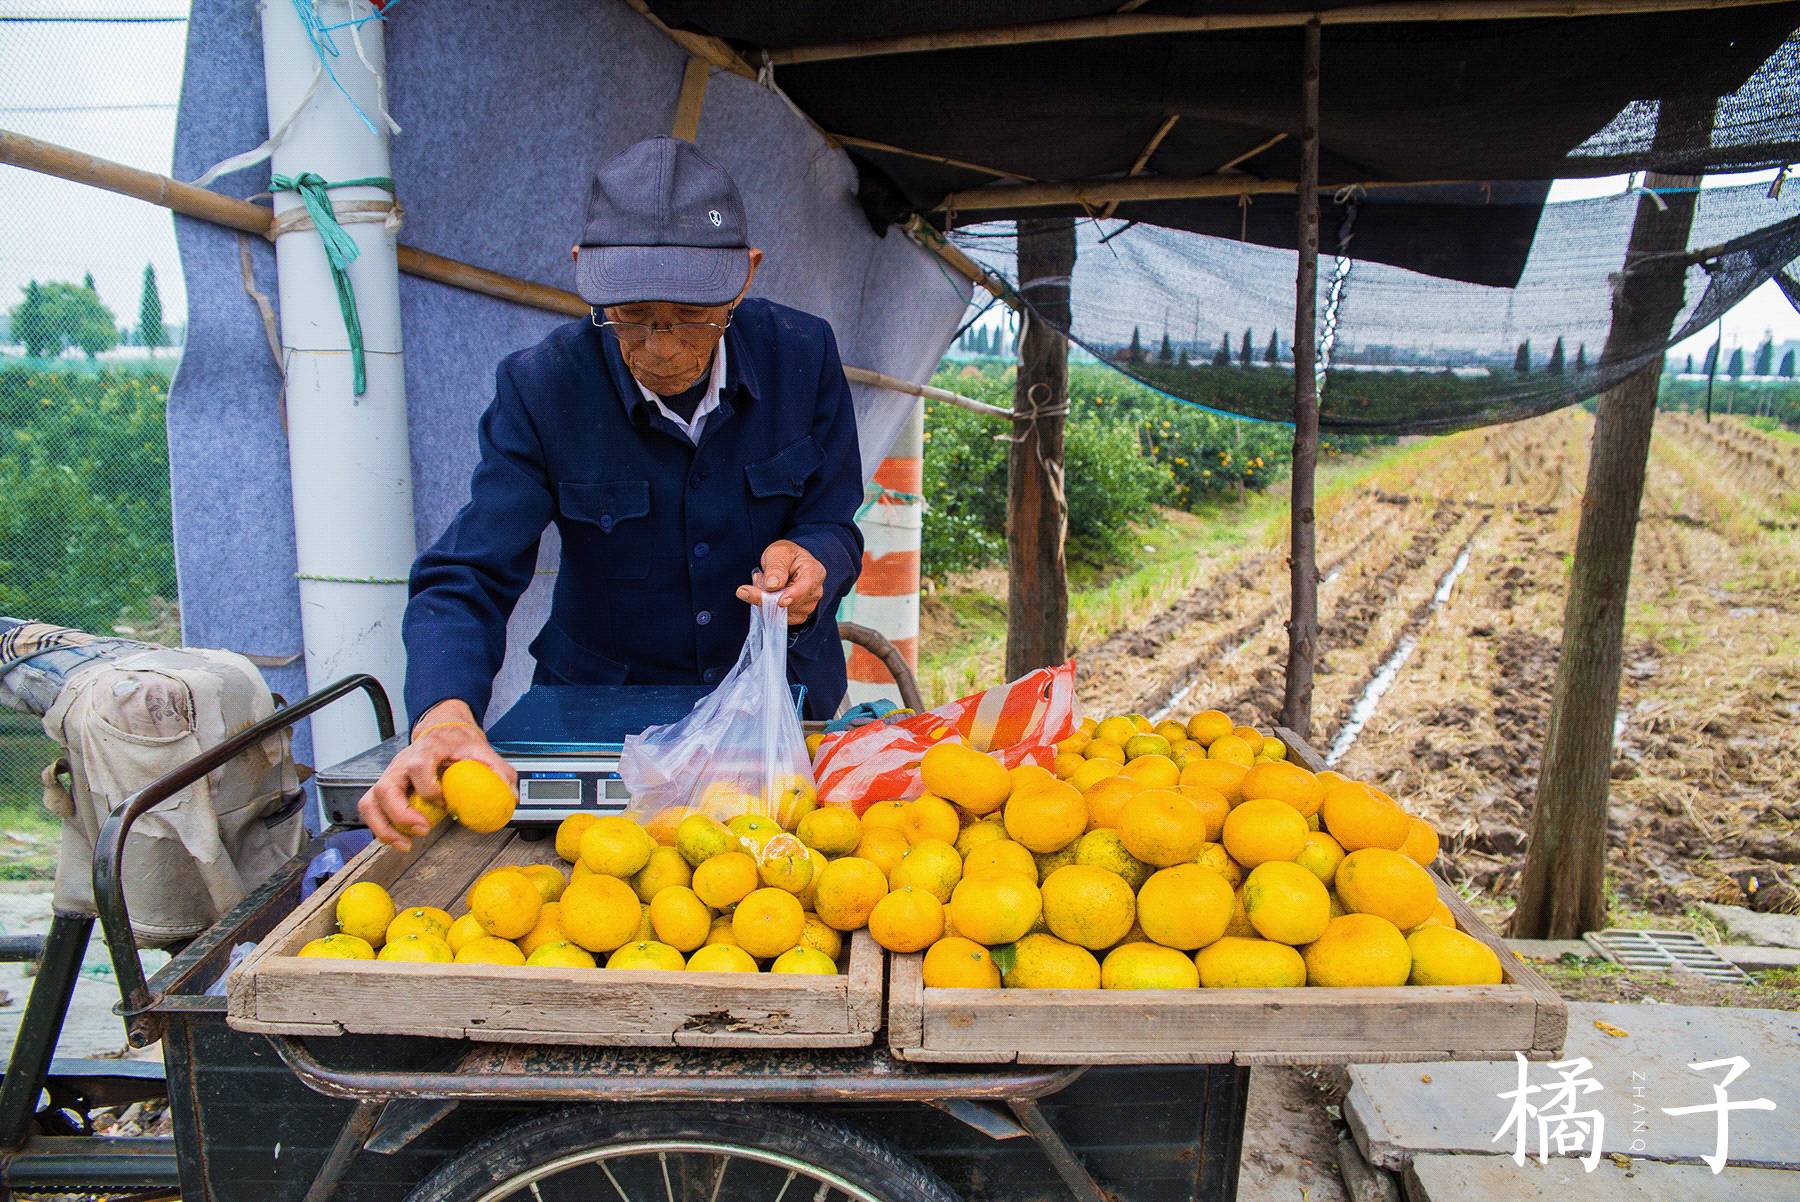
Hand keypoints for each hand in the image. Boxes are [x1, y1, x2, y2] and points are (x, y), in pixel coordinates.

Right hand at [355, 700, 516, 851]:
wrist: (442, 730)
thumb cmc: (458, 742)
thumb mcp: (482, 750)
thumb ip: (498, 771)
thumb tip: (510, 797)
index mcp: (426, 751)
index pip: (418, 767)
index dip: (430, 789)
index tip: (446, 803)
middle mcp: (402, 763)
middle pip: (386, 789)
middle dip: (401, 815)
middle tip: (423, 830)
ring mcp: (390, 776)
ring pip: (371, 802)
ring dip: (384, 827)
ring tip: (405, 844)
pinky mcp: (385, 788)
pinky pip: (372, 809)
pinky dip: (381, 828)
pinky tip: (399, 840)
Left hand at [735, 539, 825, 623]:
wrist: (787, 564)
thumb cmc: (785, 556)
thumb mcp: (779, 553)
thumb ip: (776, 568)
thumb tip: (772, 585)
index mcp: (814, 572)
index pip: (805, 587)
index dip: (793, 596)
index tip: (780, 602)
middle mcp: (814, 592)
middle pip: (791, 603)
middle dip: (768, 596)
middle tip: (754, 582)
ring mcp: (808, 606)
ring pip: (783, 613)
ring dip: (766, 601)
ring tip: (763, 582)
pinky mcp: (797, 615)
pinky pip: (779, 619)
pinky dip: (768, 609)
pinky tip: (767, 594)